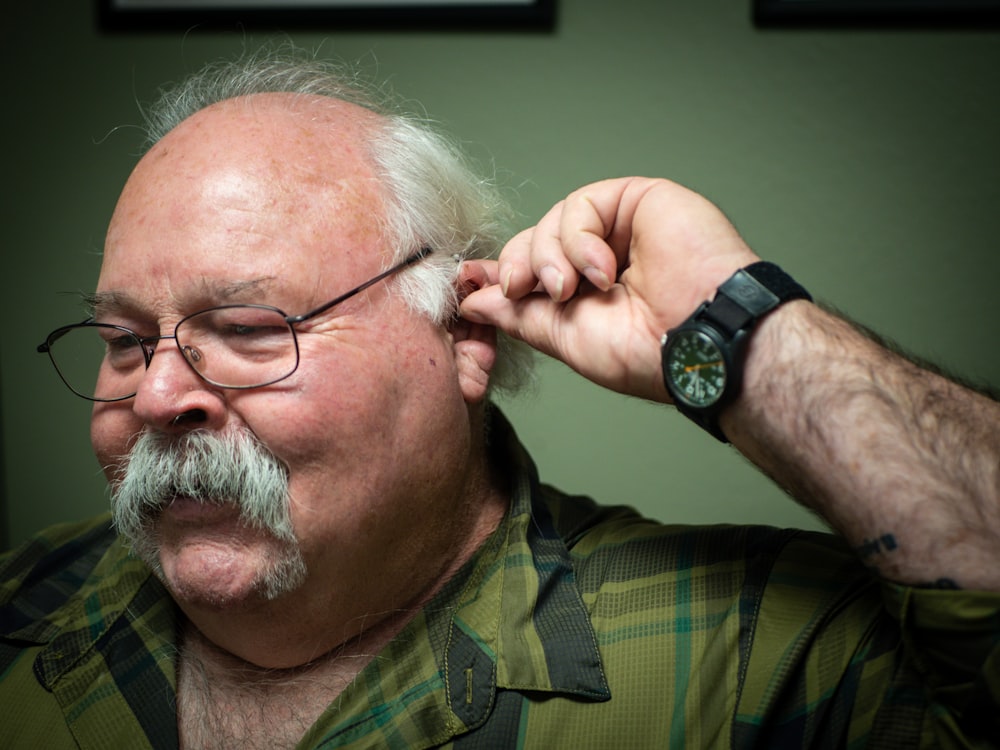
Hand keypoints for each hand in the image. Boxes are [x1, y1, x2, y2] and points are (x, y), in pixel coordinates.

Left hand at [460, 177, 758, 400]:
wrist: (698, 341)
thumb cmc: (646, 351)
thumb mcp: (564, 337)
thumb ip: (519, 314)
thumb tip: (474, 301)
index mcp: (587, 291)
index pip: (531, 270)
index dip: (499, 273)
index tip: (467, 282)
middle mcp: (603, 256)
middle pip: (534, 241)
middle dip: (519, 267)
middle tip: (523, 291)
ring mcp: (621, 227)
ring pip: (553, 221)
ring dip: (550, 257)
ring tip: (574, 289)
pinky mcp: (638, 199)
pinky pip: (582, 204)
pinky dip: (580, 239)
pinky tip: (603, 270)